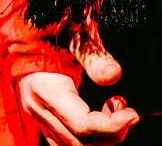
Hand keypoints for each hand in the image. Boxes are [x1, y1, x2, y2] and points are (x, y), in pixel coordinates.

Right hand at [18, 10, 135, 145]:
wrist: (28, 28)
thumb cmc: (54, 29)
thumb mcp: (77, 38)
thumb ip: (95, 58)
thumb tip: (115, 75)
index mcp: (46, 91)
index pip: (83, 125)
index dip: (112, 125)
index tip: (133, 114)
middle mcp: (39, 110)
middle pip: (79, 142)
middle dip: (110, 133)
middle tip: (129, 113)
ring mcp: (39, 115)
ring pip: (73, 144)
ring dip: (100, 135)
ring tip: (115, 106)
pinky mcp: (43, 115)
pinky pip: (67, 138)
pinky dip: (89, 134)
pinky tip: (103, 112)